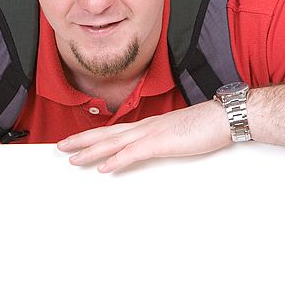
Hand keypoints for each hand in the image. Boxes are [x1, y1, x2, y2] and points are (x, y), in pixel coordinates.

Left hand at [57, 99, 231, 172]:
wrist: (224, 116)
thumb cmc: (207, 125)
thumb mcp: (180, 134)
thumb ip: (165, 140)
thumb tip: (154, 148)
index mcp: (149, 125)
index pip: (115, 131)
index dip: (93, 135)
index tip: (76, 140)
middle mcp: (145, 127)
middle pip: (106, 134)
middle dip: (82, 140)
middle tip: (60, 147)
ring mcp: (152, 134)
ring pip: (114, 143)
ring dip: (91, 151)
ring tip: (73, 158)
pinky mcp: (161, 143)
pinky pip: (133, 153)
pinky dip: (116, 161)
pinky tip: (103, 168)